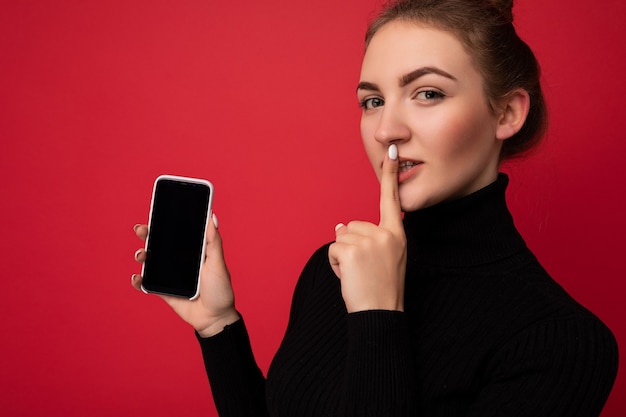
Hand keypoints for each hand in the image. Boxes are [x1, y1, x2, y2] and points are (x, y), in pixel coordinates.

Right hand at [131, 214, 239, 336]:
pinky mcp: (164, 291)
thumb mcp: (218, 263)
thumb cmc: (220, 289)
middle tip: (141, 229)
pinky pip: (147, 284)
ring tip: (141, 255)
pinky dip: (139, 281)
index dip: (165, 222)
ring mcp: (170, 276)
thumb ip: (213, 241)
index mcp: (192, 251)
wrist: (215, 318)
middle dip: (147, 235)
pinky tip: (137, 278)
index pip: (177, 233)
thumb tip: (212, 216)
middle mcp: (179, 261)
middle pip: (159, 244)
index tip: (156, 212)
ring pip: (150, 262)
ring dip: (141, 256)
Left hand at [328, 144, 406, 312]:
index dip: (389, 176)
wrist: (381, 314)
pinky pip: (333, 249)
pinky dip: (335, 264)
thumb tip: (339, 227)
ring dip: (342, 256)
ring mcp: (369, 241)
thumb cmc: (382, 290)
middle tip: (364, 270)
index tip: (390, 153)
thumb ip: (368, 240)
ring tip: (358, 274)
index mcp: (397, 235)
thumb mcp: (386, 260)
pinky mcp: (352, 250)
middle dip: (351, 246)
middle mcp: (385, 234)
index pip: (391, 201)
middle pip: (352, 225)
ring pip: (340, 237)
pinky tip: (349, 276)